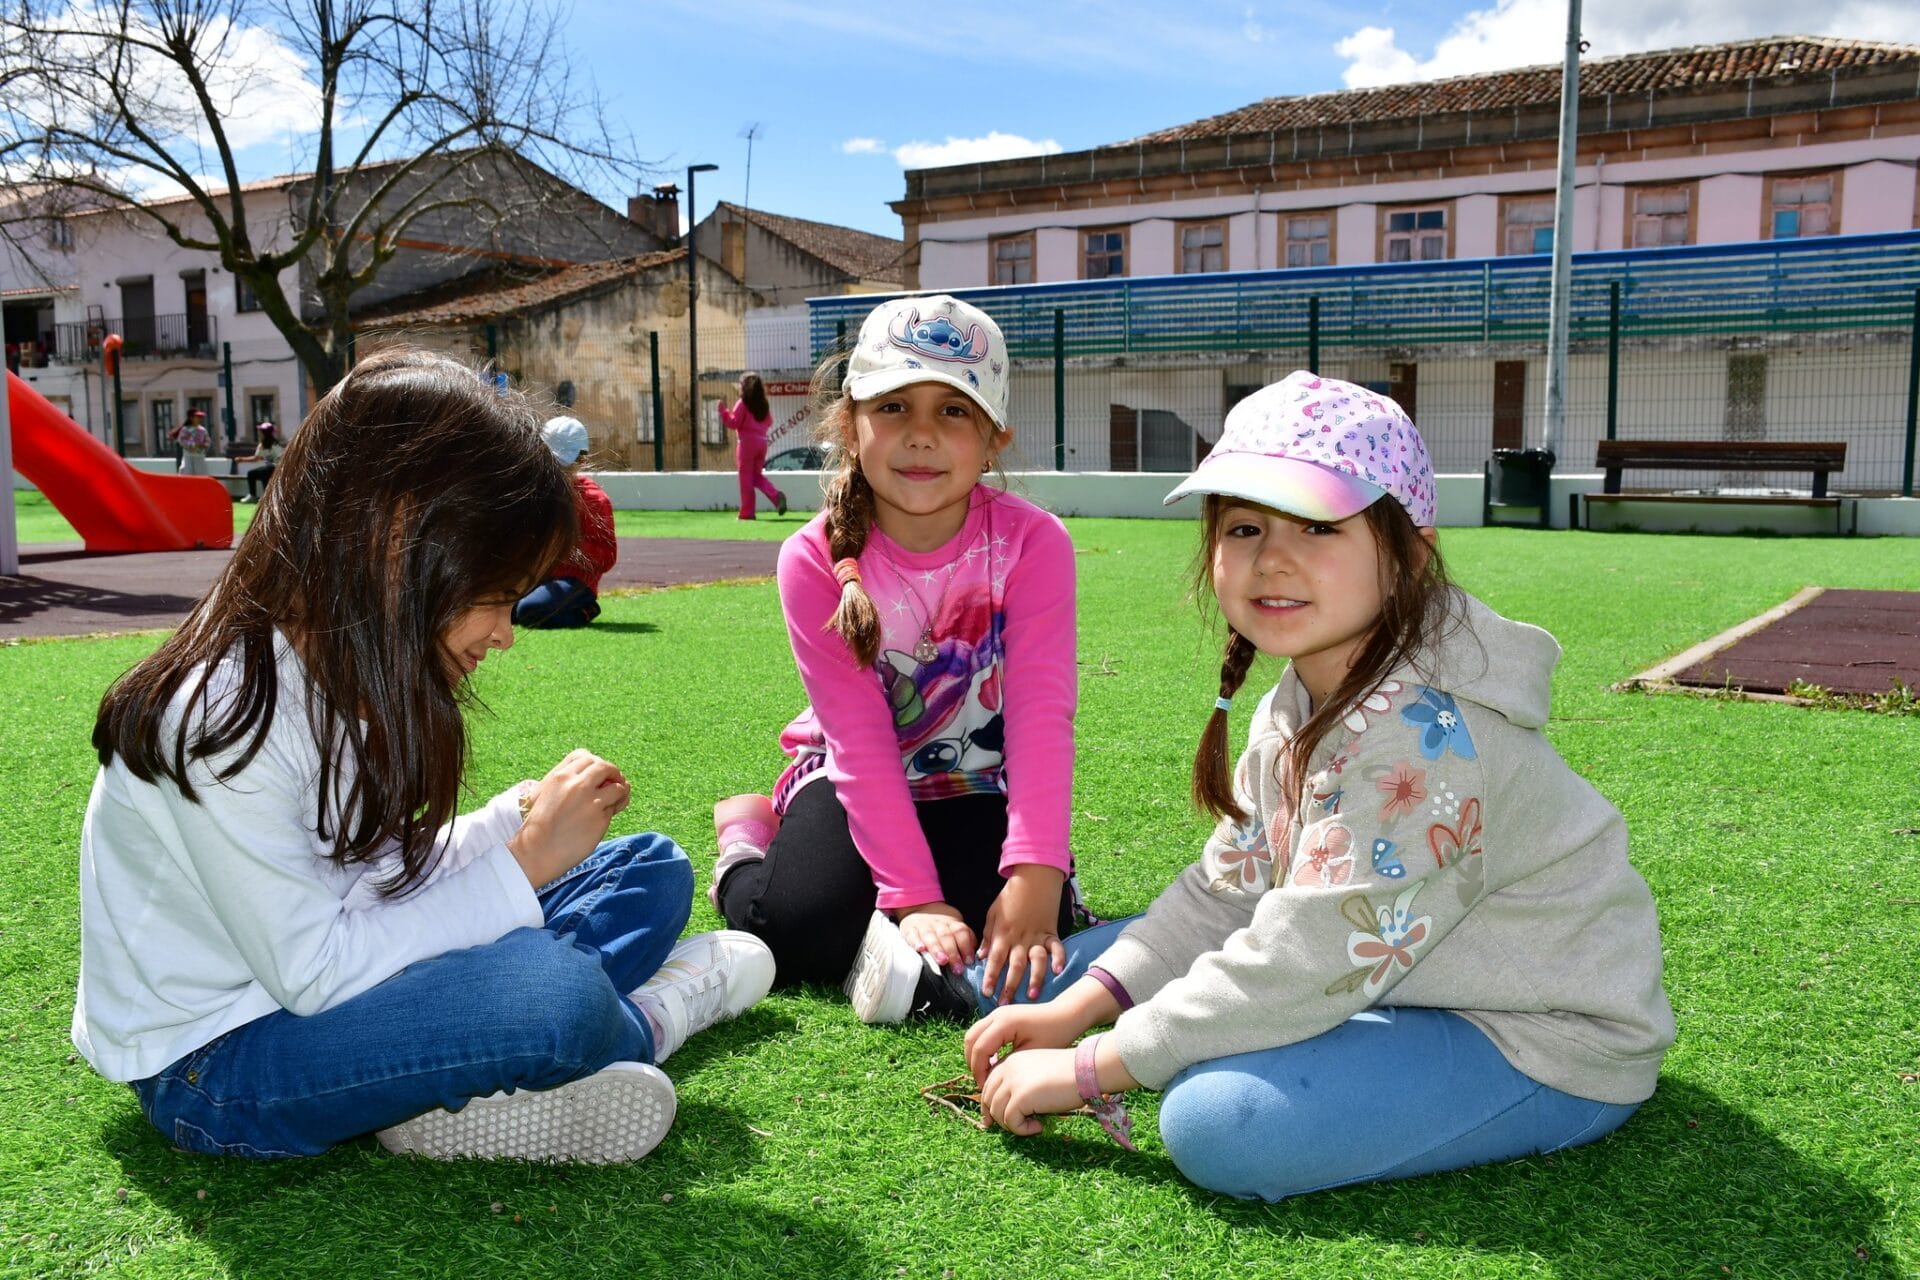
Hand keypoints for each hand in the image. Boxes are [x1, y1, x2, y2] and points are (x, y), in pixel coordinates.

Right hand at [506, 749, 629, 885]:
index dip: (594, 763)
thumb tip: (594, 776)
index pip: (585, 756)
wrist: (537, 850)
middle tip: (616, 780)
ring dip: (620, 789)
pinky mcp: (600, 817)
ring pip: (617, 786)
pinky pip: (616, 806)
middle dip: (612, 771)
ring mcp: (590, 800)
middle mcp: (576, 785)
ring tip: (616, 797)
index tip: (598, 772)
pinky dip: (617, 807)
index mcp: (560, 776)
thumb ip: (567, 782)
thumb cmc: (540, 825)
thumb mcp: (545, 794)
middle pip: (604, 766)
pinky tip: (613, 811)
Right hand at [896, 902, 975, 972]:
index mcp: (952, 923)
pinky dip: (916, 941)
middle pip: (946, 936)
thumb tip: (976, 955)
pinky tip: (920, 949)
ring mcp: (923, 926)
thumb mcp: (955, 926)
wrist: (918, 907)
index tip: (969, 961)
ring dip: (937, 949)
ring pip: (930, 936)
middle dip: (953, 953)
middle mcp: (938, 924)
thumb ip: (966, 938)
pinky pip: (912, 935)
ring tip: (942, 961)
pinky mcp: (909, 929)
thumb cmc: (941, 924)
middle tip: (957, 968)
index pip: (961, 932)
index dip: (966, 946)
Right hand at [963, 1000, 1084, 1085]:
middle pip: (970, 1039)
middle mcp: (996, 1014)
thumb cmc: (1054, 1035)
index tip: (984, 1087)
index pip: (980, 1049)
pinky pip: (982, 1032)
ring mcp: (997, 1013)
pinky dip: (982, 1047)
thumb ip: (1007, 1064)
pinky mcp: (1001, 1016)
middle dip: (973, 1062)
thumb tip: (990, 1078)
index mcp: (1004, 1023)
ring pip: (973, 1034)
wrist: (1066, 1015)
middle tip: (982, 1081)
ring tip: (986, 1073)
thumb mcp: (1031, 1054)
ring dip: (976, 1054)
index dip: (978, 1070)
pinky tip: (993, 1062)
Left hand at [977, 1048, 1080, 1137]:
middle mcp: (1007, 1069)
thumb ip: (1022, 1084)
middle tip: (1011, 1127)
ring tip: (1032, 1125)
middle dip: (996, 1117)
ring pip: (997, 1112)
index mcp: (1011, 1061)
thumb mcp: (1039, 1073)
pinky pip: (1011, 1122)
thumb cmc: (1069, 1073)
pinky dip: (1022, 1130)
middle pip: (988, 1098)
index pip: (989, 1084)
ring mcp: (1012, 1083)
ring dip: (1012, 1124)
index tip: (994, 1119)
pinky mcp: (1020, 1098)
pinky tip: (1039, 1127)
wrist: (1085, 1070)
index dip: (989, 1103)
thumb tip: (1009, 1109)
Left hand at [978, 865, 1067, 1003]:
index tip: (986, 992)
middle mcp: (1020, 939)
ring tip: (1032, 995)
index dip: (990, 977)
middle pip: (1014, 966)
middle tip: (1005, 1004)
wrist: (1033, 879)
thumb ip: (988, 936)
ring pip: (1035, 961)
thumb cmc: (1010, 897)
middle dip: (1009, 986)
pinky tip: (1059, 971)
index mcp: (1003, 934)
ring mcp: (1037, 936)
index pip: (994, 960)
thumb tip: (980, 956)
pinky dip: (1059, 958)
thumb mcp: (992, 914)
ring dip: (1035, 979)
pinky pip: (1056, 948)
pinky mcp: (1051, 933)